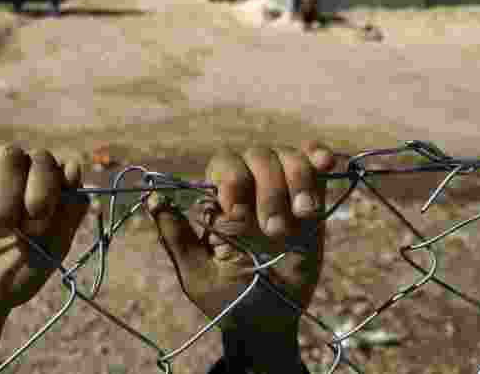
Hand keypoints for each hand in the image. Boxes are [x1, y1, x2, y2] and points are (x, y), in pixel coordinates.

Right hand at [0, 135, 87, 372]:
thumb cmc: (11, 275)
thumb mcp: (46, 255)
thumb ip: (67, 216)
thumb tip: (73, 167)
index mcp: (35, 181)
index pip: (43, 160)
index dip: (40, 192)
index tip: (31, 227)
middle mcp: (3, 168)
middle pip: (10, 153)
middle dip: (6, 195)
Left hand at [146, 141, 334, 366]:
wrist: (268, 324)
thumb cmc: (226, 300)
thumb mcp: (197, 274)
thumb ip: (176, 236)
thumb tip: (154, 197)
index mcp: (220, 200)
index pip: (224, 164)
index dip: (232, 178)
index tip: (236, 211)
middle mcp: (251, 189)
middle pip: (259, 156)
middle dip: (268, 188)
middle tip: (273, 231)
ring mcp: (283, 194)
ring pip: (289, 157)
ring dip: (296, 179)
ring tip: (301, 215)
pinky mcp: (312, 204)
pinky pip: (316, 167)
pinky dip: (319, 157)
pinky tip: (326, 163)